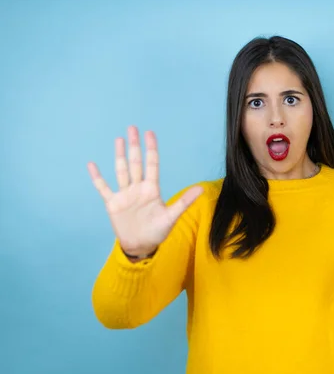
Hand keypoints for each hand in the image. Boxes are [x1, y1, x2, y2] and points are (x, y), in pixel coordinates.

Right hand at [87, 126, 202, 256]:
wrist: (141, 245)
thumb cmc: (158, 231)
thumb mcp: (171, 216)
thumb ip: (184, 201)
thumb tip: (202, 189)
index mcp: (152, 189)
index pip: (152, 164)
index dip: (151, 149)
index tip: (150, 133)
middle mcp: (138, 188)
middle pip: (135, 163)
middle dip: (134, 146)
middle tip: (132, 128)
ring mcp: (124, 194)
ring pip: (121, 171)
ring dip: (119, 156)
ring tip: (119, 139)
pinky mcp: (113, 203)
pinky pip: (103, 187)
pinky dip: (97, 177)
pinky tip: (92, 165)